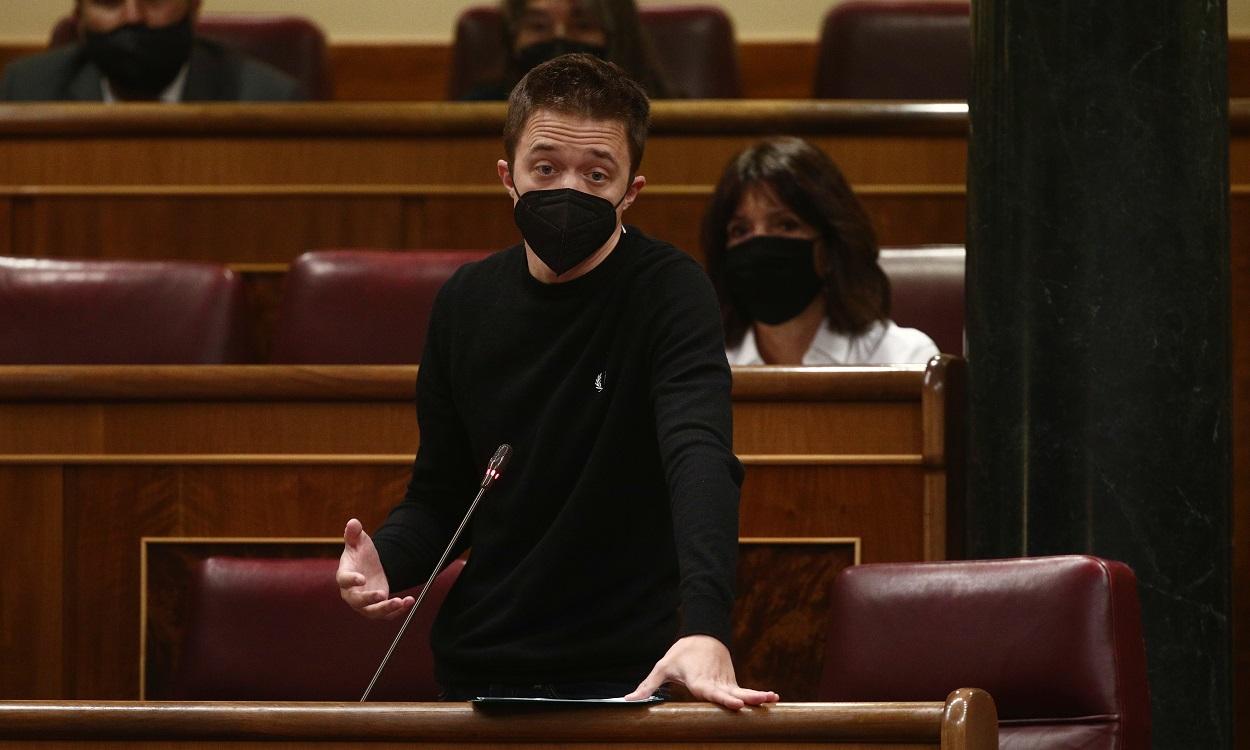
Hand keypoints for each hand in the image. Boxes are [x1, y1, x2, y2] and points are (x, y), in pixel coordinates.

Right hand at [336, 517, 413, 619]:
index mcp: (345, 575)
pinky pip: (386, 614)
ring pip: (372, 612)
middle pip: (357, 601)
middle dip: (369, 600)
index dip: (351, 580)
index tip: (361, 578)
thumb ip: (354, 534)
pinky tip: (409, 601)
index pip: (344, 579)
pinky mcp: (377, 607)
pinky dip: (397, 611)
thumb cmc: (359, 553)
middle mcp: (352, 593)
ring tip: (401, 602)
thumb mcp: (358, 541)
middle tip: (382, 595)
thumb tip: (353, 522)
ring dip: (386, 609)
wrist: (369, 566)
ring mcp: (364, 603)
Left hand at [625, 634, 778, 709]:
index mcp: (699, 681)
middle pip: (731, 693)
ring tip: (772, 699)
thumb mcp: (662, 667)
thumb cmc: (681, 653)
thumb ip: (647, 686)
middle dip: (744, 699)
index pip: (712, 692)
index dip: (722, 698)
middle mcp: (715, 683)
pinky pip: (745, 691)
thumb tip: (628, 700)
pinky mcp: (731, 683)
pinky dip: (757, 695)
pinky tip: (772, 699)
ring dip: (756, 696)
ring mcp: (726, 682)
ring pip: (742, 691)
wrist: (703, 634)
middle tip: (756, 703)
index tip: (734, 703)